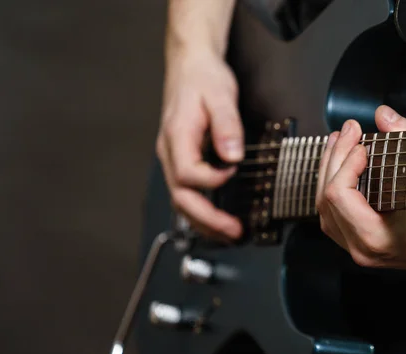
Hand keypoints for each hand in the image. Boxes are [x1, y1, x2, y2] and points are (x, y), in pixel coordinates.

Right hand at [156, 49, 243, 240]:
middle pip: (180, 197)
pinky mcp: (182, 161)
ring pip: (181, 201)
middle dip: (207, 219)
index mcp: (177, 136)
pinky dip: (202, 211)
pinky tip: (218, 220)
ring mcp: (173, 159)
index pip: (187, 173)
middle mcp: (170, 152)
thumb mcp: (220, 95)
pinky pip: (187, 193)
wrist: (191, 67)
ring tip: (230, 235)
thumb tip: (232, 155)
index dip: (211, 179)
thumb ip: (227, 126)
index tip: (233, 172)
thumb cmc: (203, 79)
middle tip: (234, 232)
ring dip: (205, 222)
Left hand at [316, 105, 405, 273]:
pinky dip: (338, 190)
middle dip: (334, 160)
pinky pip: (340, 218)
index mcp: (374, 239)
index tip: (362, 141)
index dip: (344, 161)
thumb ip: (405, 139)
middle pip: (326, 202)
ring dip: (330, 174)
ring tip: (341, 143)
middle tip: (349, 130)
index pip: (337, 195)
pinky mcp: (370, 245)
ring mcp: (365, 252)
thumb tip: (384, 115)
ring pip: (328, 212)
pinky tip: (345, 167)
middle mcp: (365, 251)